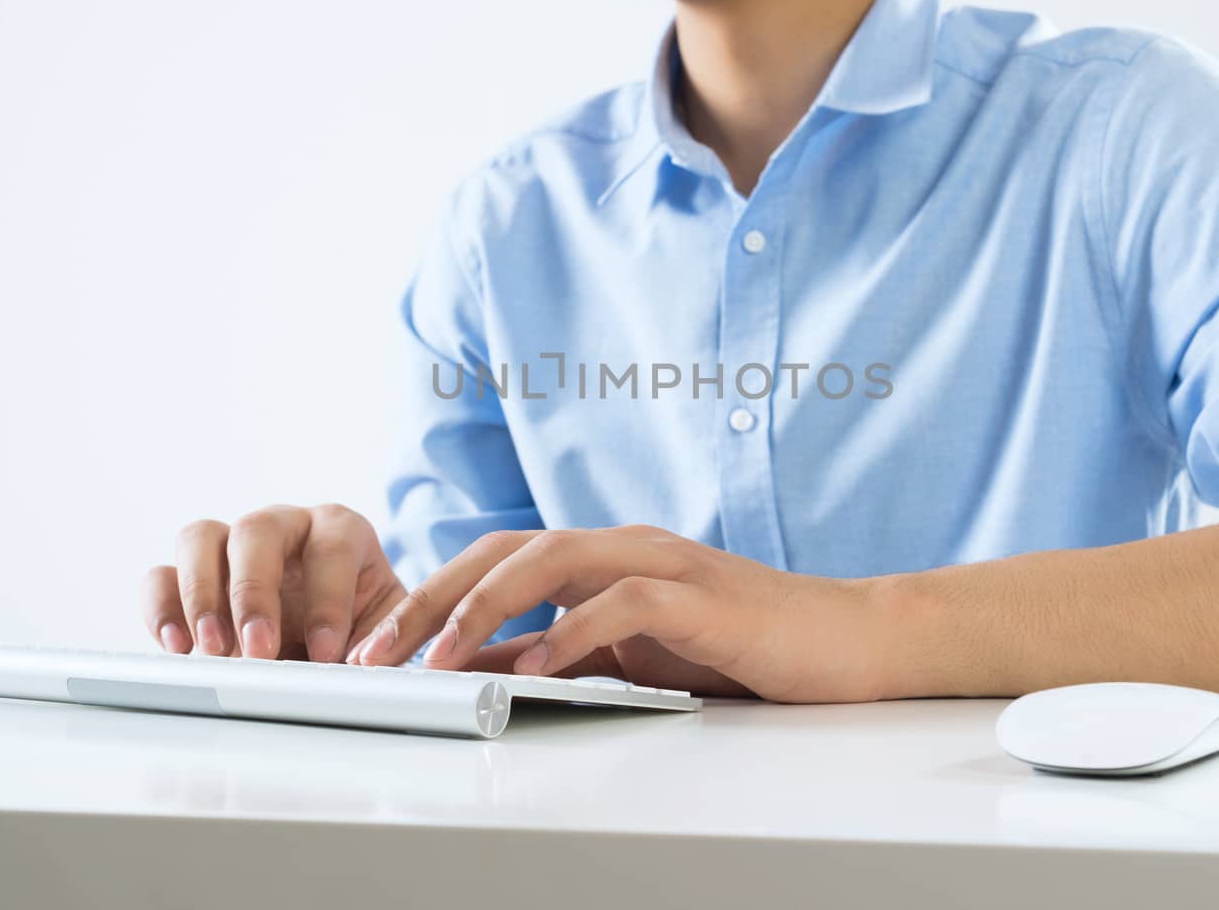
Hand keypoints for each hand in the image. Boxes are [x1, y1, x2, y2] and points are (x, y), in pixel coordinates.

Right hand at [142, 504, 404, 662]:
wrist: (333, 637)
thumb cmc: (363, 625)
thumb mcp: (387, 630)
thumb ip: (384, 642)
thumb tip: (367, 665)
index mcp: (340, 530)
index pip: (332, 546)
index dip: (329, 600)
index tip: (326, 653)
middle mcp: (284, 526)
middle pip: (256, 530)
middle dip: (255, 593)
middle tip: (260, 650)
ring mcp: (232, 546)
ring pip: (200, 538)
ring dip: (200, 594)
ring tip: (213, 649)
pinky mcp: (192, 576)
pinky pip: (160, 575)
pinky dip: (161, 608)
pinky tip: (176, 648)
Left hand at [348, 525, 884, 702]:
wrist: (844, 640)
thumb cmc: (741, 648)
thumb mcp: (634, 656)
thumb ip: (570, 654)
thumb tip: (490, 672)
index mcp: (602, 559)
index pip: (494, 562)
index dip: (429, 598)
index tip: (375, 649)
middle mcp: (622, 548)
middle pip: (503, 551)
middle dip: (431, 598)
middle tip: (374, 652)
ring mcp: (663, 564)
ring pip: (552, 561)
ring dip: (485, 608)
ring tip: (438, 658)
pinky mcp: (702, 597)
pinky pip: (624, 603)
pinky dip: (574, 632)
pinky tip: (538, 668)